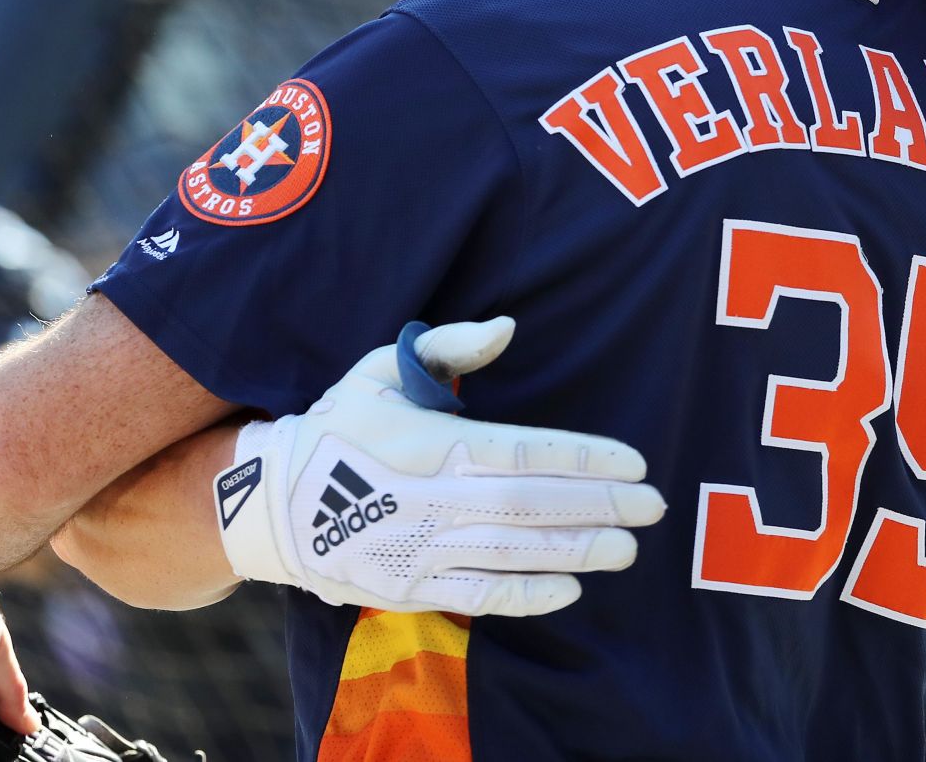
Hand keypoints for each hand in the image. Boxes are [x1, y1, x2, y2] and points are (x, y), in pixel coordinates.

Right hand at [217, 316, 664, 615]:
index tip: (634, 461)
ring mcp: (417, 550)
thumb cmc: (341, 425)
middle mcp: (428, 500)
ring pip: (512, 553)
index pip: (523, 451)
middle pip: (529, 505)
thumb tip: (508, 327)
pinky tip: (569, 590)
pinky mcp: (408, 588)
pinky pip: (476, 597)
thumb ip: (447, 346)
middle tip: (654, 506)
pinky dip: (525, 597)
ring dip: (576, 551)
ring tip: (627, 548)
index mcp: (428, 443)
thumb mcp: (382, 369)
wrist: (271, 505)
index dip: (583, 459)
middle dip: (598, 506)